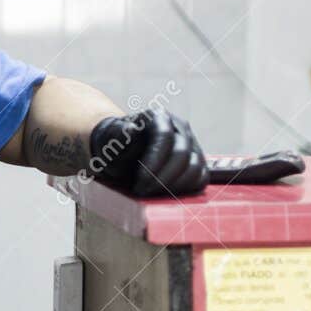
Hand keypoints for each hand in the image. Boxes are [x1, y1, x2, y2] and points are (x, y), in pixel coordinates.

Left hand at [88, 108, 207, 196]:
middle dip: (161, 178)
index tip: (140, 180)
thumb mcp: (109, 141)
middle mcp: (180, 128)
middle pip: (181, 153)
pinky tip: (165, 193)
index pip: (164, 135)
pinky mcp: (198, 163)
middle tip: (142, 190)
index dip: (154, 161)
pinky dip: (185, 189)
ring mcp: (192, 145)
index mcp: (158, 116)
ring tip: (151, 192)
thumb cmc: (116, 147)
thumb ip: (118, 135)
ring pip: (194, 167)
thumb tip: (130, 129)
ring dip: (173, 186)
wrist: (123, 155)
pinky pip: (200, 178)